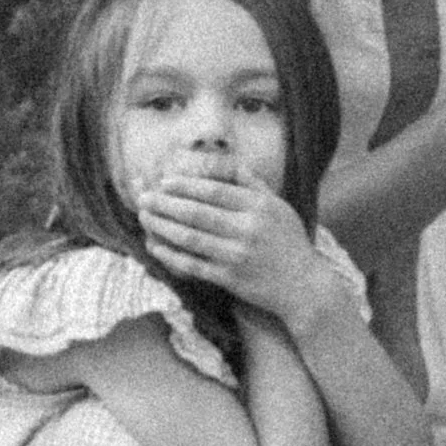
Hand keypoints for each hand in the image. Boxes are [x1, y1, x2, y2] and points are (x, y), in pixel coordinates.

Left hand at [136, 173, 333, 325]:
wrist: (304, 286)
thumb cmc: (288, 240)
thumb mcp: (277, 203)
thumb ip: (249, 181)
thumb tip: (216, 160)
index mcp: (259, 206)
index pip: (213, 191)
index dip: (184, 185)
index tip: (164, 182)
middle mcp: (247, 229)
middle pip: (196, 212)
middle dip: (164, 203)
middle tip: (142, 197)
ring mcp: (236, 256)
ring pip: (189, 238)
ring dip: (161, 226)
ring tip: (144, 217)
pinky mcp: (229, 279)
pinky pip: (192, 265)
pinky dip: (170, 255)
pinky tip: (154, 246)